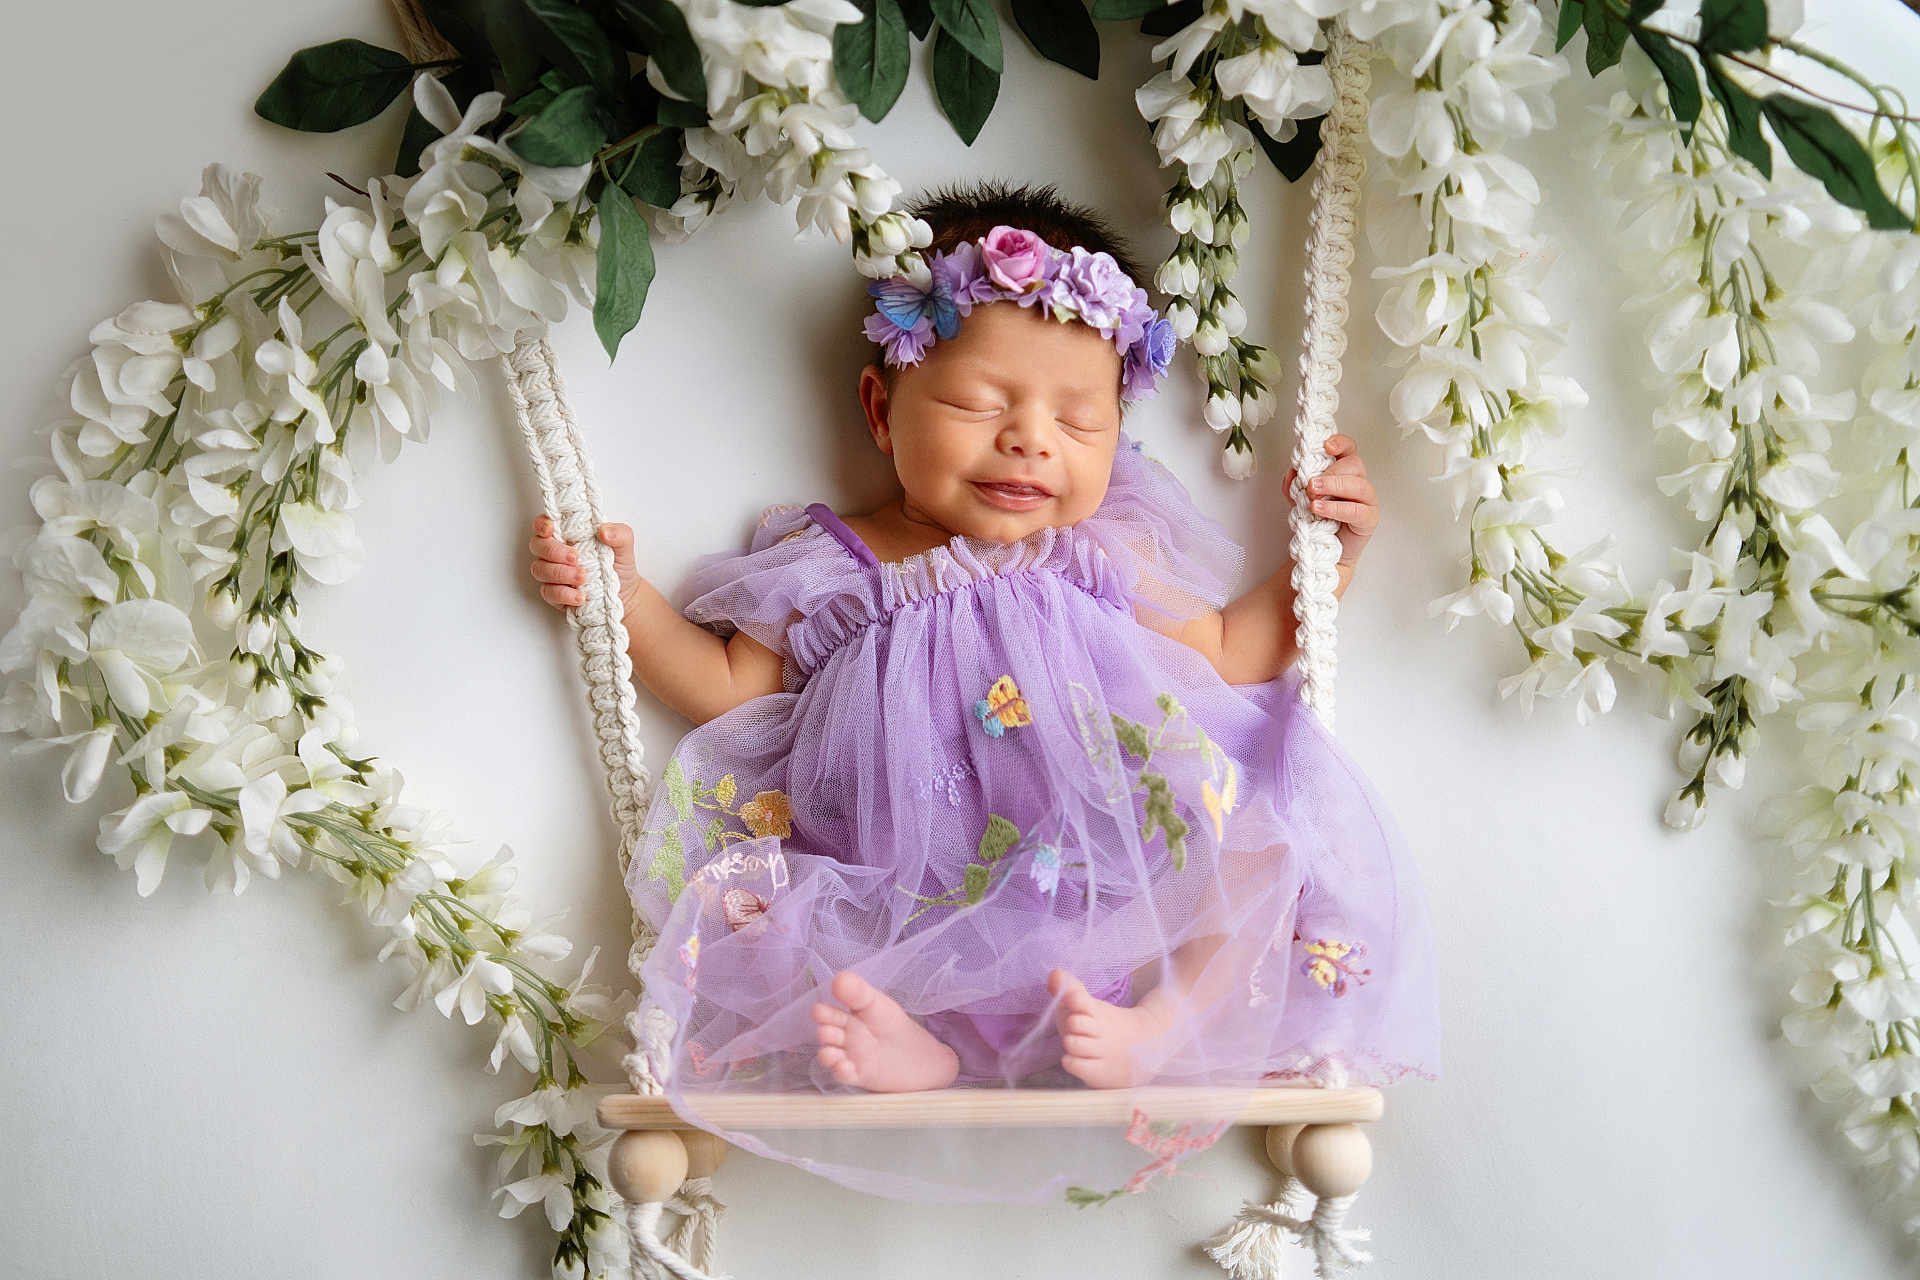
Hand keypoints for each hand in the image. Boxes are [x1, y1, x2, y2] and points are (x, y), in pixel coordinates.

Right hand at [527, 515, 643, 611]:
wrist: (625, 593)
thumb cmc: (619, 565)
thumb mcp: (624, 545)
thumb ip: (619, 533)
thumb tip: (604, 531)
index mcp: (567, 534)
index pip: (544, 524)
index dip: (542, 524)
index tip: (551, 529)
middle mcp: (555, 552)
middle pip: (538, 546)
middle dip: (554, 551)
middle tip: (576, 558)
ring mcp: (552, 573)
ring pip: (540, 569)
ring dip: (561, 574)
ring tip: (583, 578)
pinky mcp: (554, 594)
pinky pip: (548, 592)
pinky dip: (564, 594)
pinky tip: (580, 596)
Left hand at [1284, 434, 1377, 567]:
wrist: (1321, 548)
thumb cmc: (1316, 519)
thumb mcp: (1299, 498)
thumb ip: (1294, 484)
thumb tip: (1292, 471)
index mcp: (1344, 471)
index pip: (1349, 449)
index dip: (1340, 443)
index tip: (1325, 446)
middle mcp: (1358, 482)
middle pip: (1354, 465)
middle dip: (1331, 472)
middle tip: (1310, 484)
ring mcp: (1367, 501)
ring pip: (1360, 485)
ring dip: (1335, 487)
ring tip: (1313, 496)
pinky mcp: (1369, 520)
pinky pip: (1358, 511)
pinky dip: (1337, 509)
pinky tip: (1320, 510)